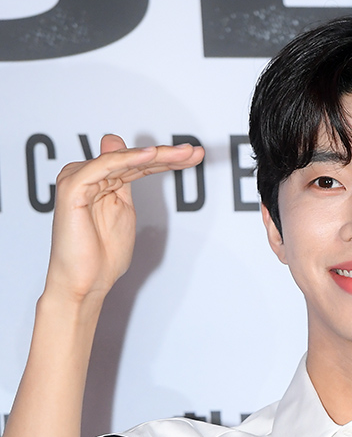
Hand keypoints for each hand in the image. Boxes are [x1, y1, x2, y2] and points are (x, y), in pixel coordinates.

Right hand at [44, 134, 204, 303]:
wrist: (83, 284)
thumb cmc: (101, 258)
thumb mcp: (124, 214)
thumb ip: (128, 184)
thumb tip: (133, 157)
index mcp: (101, 181)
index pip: (138, 164)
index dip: (166, 159)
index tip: (194, 157)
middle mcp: (88, 176)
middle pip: (133, 159)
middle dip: (167, 154)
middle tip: (193, 152)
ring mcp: (78, 179)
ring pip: (122, 158)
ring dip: (156, 154)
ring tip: (182, 153)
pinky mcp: (73, 187)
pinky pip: (104, 166)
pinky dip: (128, 159)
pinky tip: (151, 155)